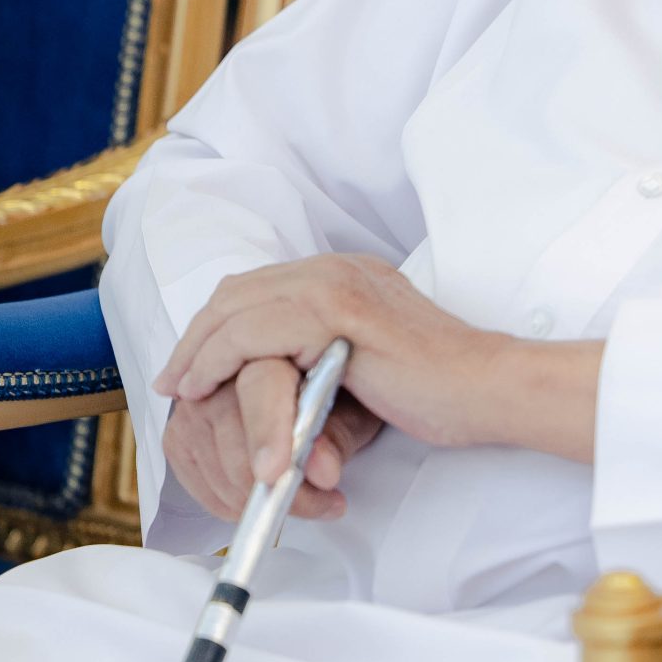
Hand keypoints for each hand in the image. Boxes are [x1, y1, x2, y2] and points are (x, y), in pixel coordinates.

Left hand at [154, 252, 604, 475]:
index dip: (219, 325)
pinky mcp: (341, 311)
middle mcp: (340, 268)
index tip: (191, 365)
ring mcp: (340, 284)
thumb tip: (273, 388)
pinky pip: (257, 332)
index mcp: (347, 275)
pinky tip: (206, 387)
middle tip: (171, 380)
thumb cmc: (442, 393)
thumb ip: (323, 361)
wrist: (490, 389)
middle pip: (240, 292)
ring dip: (200, 351)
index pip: (262, 288)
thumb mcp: (369, 366)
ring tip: (180, 389)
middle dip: (197, 336)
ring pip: (240, 308)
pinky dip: (222, 361)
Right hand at [163, 375, 381, 520]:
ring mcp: (196, 397)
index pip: (259, 385)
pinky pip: (192, 475)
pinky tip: (257, 496)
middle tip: (318, 501)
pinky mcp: (178, 428)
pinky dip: (225, 499)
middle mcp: (225, 365)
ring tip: (296, 498)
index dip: (266, 432)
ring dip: (254, 496)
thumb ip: (337, 438)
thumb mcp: (354, 414)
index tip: (274, 474)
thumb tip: (322, 470)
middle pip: (230, 430)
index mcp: (275, 344)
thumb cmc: (336, 401)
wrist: (310, 395)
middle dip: (273, 482)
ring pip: (211, 459)